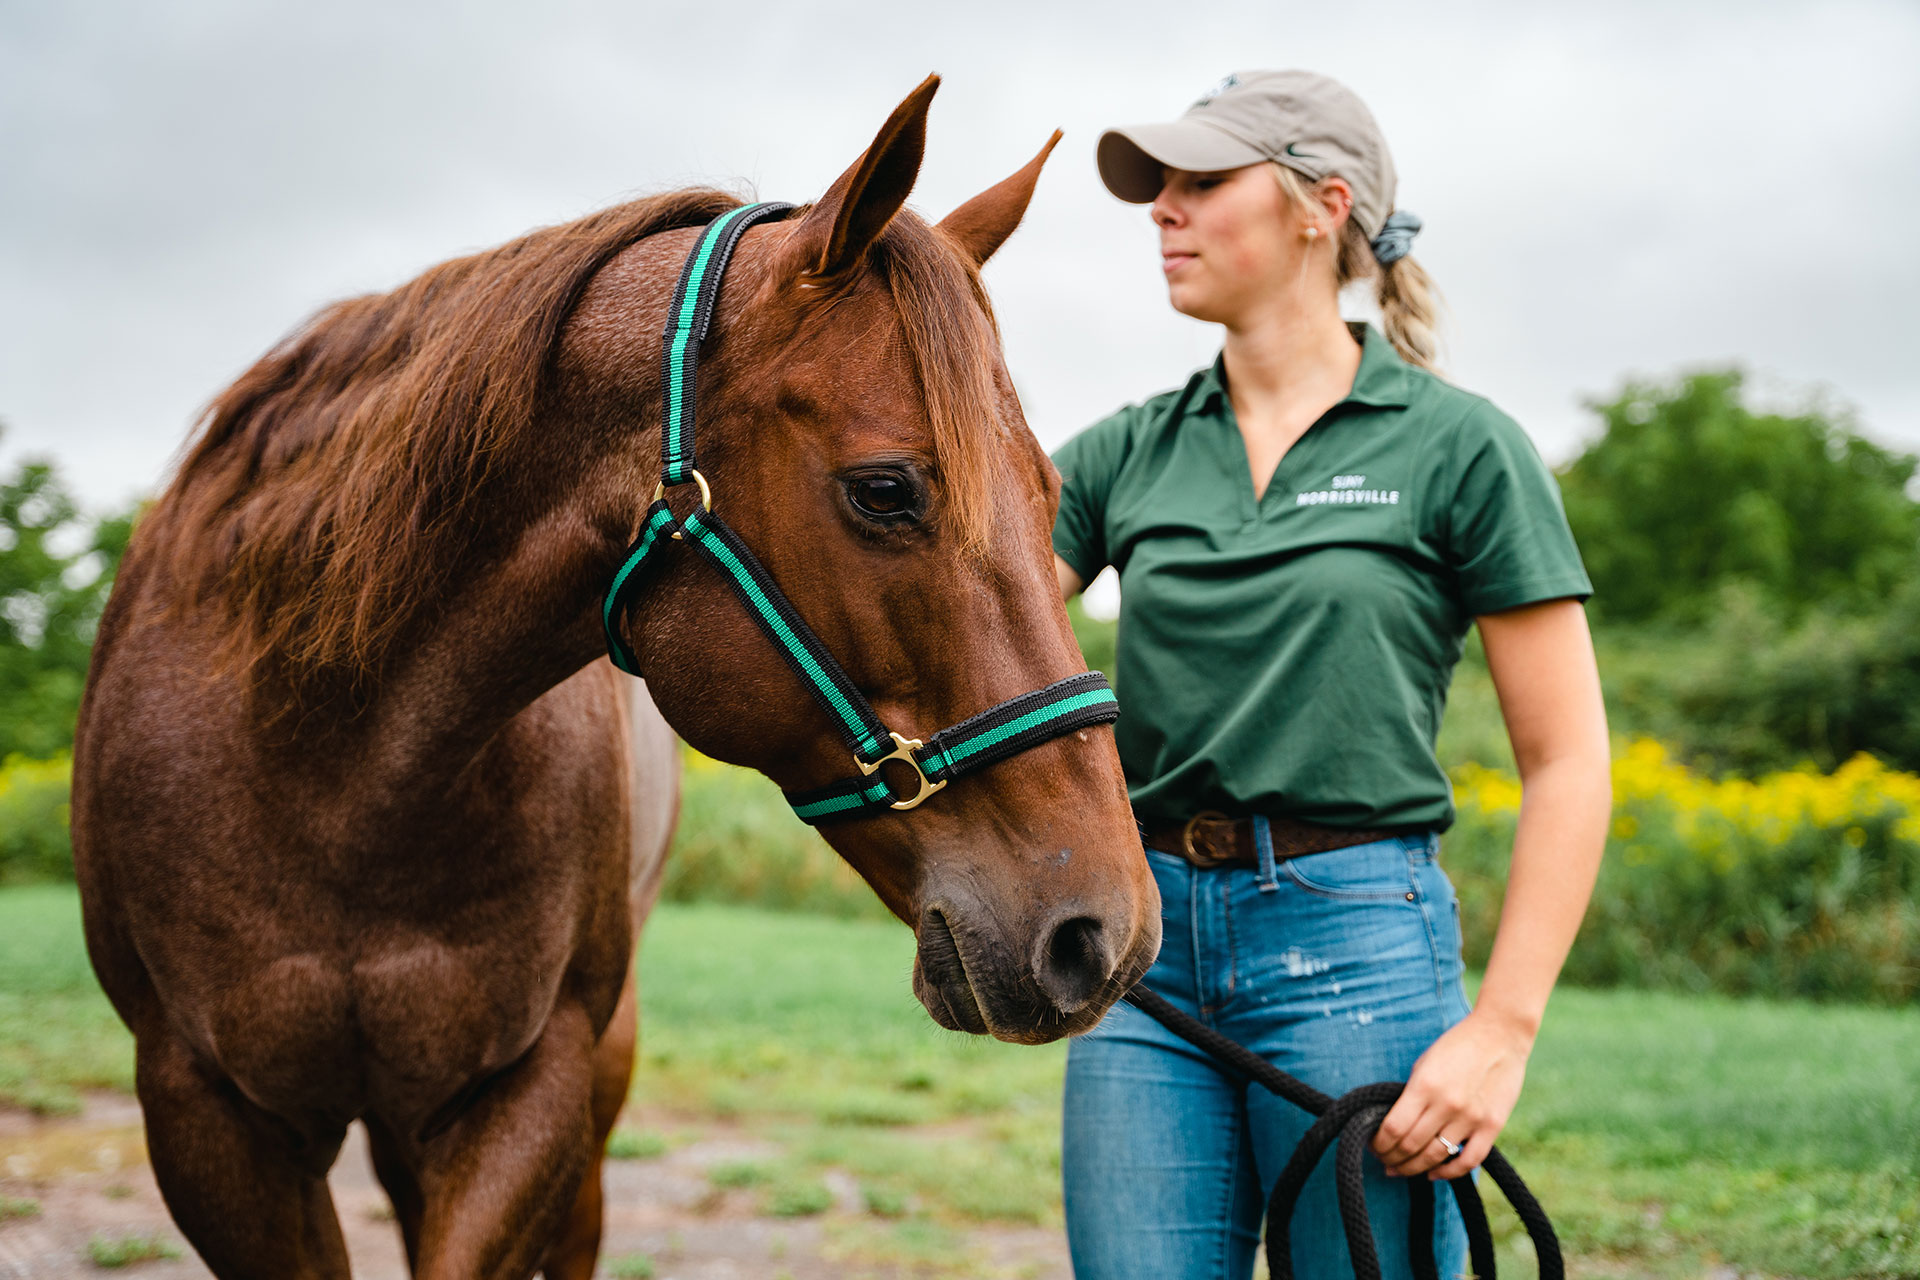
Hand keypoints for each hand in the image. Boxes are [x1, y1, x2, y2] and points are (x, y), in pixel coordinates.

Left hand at [1369, 1009, 1531, 1180]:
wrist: (1500, 1035)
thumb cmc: (1456, 1047)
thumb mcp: (1424, 1064)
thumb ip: (1411, 1095)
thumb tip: (1393, 1126)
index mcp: (1424, 1086)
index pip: (1393, 1128)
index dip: (1378, 1143)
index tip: (1373, 1146)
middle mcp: (1447, 1104)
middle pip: (1411, 1146)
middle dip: (1392, 1158)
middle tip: (1385, 1161)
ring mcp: (1471, 1117)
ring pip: (1435, 1157)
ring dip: (1414, 1168)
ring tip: (1402, 1169)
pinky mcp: (1492, 1126)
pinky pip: (1468, 1160)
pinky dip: (1448, 1173)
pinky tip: (1433, 1173)